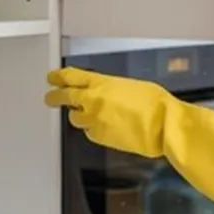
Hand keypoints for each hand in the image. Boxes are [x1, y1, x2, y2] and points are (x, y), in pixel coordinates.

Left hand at [44, 67, 170, 157]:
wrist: (163, 125)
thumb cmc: (154, 104)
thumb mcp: (130, 86)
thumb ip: (111, 89)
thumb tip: (106, 93)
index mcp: (101, 83)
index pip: (71, 77)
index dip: (58, 77)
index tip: (52, 77)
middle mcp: (93, 100)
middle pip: (64, 97)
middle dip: (55, 97)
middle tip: (50, 97)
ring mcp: (94, 120)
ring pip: (75, 118)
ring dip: (78, 115)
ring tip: (86, 115)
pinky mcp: (99, 137)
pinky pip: (90, 132)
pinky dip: (93, 129)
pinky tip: (104, 127)